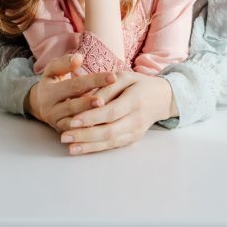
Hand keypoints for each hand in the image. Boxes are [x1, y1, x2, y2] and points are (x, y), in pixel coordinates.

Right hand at [24, 53, 116, 130]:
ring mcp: (55, 123)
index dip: (94, 80)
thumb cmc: (52, 82)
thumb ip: (64, 63)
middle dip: (93, 100)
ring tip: (106, 111)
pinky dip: (88, 129)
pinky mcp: (61, 132)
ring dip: (91, 117)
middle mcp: (49, 109)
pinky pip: (76, 133)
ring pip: (75, 121)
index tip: (113, 76)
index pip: (74, 85)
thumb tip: (78, 57)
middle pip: (74, 104)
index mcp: (48, 92)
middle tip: (111, 97)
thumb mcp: (53, 70)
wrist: (39, 103)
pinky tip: (103, 124)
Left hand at [55, 71, 175, 155]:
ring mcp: (136, 131)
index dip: (91, 118)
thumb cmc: (138, 84)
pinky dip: (96, 148)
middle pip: (109, 131)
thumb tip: (89, 101)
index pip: (110, 112)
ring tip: (70, 147)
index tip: (72, 120)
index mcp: (134, 100)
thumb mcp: (124, 77)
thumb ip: (106, 88)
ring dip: (89, 146)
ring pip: (111, 142)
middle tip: (64, 137)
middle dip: (85, 136)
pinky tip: (82, 149)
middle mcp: (136, 119)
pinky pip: (113, 146)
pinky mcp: (133, 139)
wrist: (161, 98)